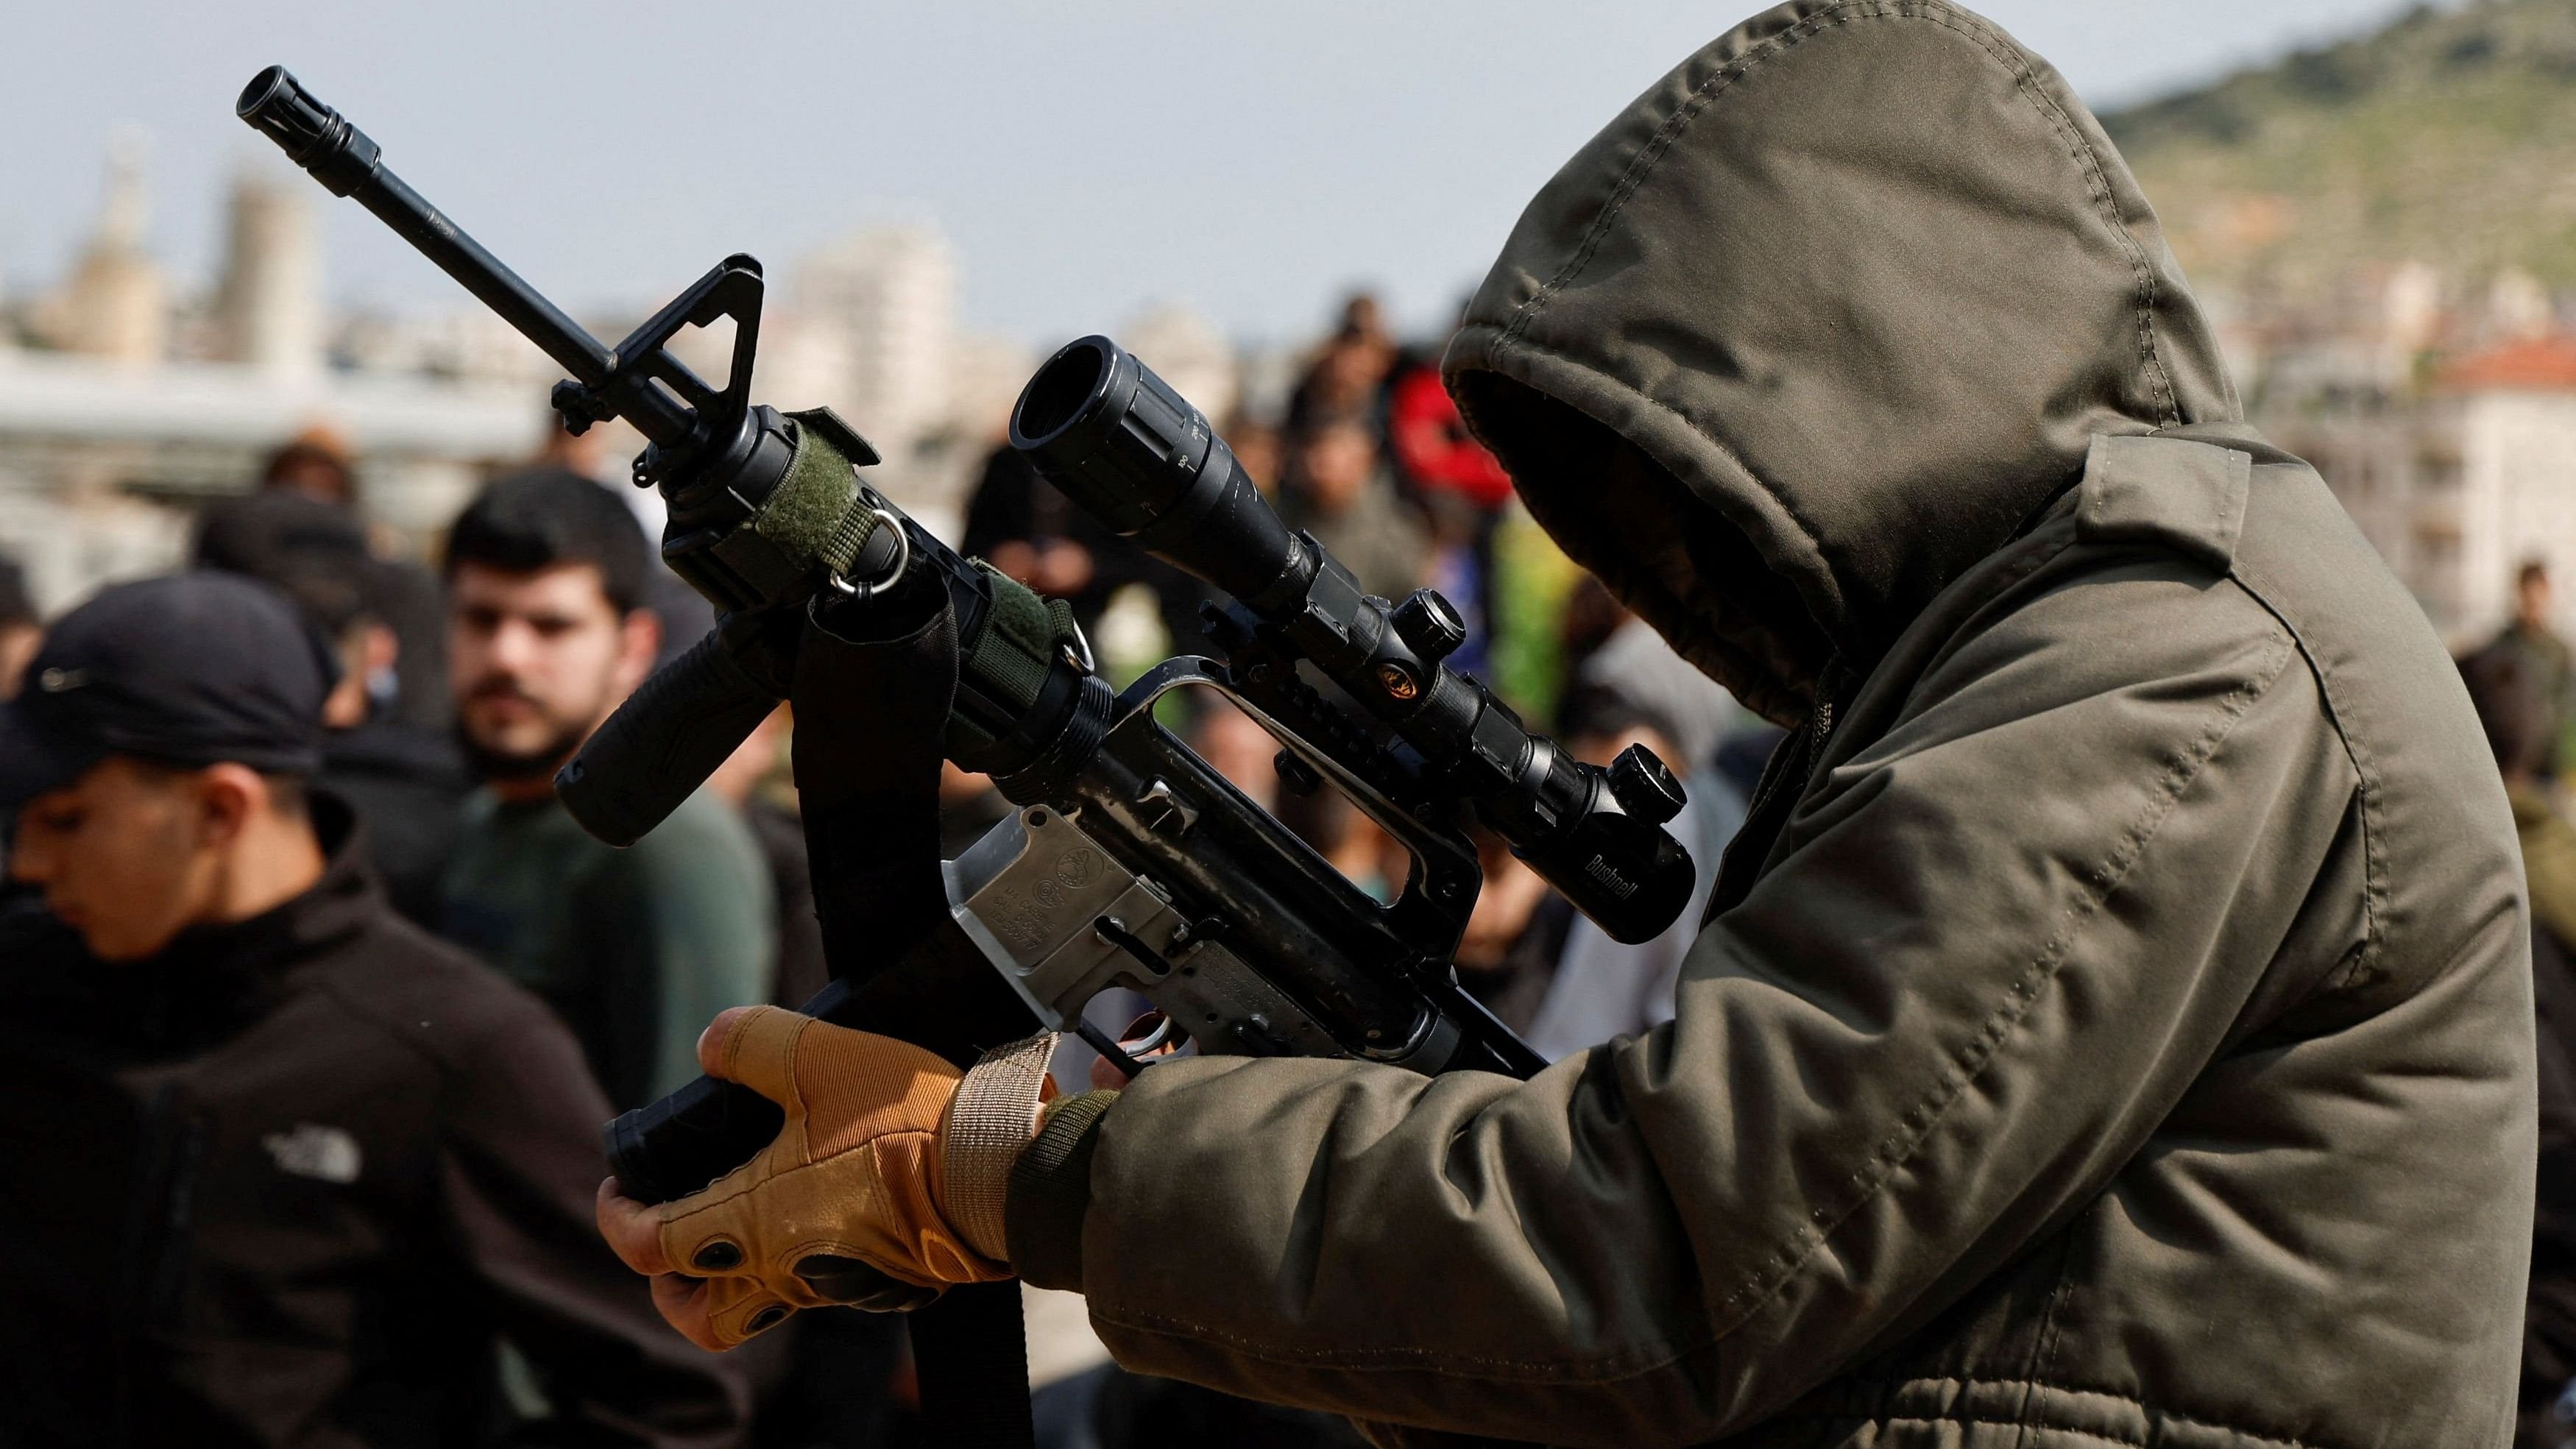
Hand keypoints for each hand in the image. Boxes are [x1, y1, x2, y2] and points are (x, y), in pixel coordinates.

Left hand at [595, 1006, 1016, 1348]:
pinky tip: (818, 1209)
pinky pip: (821, 1288)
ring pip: (762, 1306)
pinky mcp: (883, 1282)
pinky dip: (799, 1261)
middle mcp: (785, 1268)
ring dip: (734, 1277)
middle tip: (669, 1240)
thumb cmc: (904, 1123)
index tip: (619, 1190)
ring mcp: (835, 1283)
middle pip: (701, 1313)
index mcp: (751, 1223)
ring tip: (740, 1225)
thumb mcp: (819, 1056)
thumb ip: (752, 1041)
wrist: (995, 1172)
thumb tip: (711, 1042)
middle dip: (671, 1286)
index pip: (650, 1244)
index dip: (618, 1218)